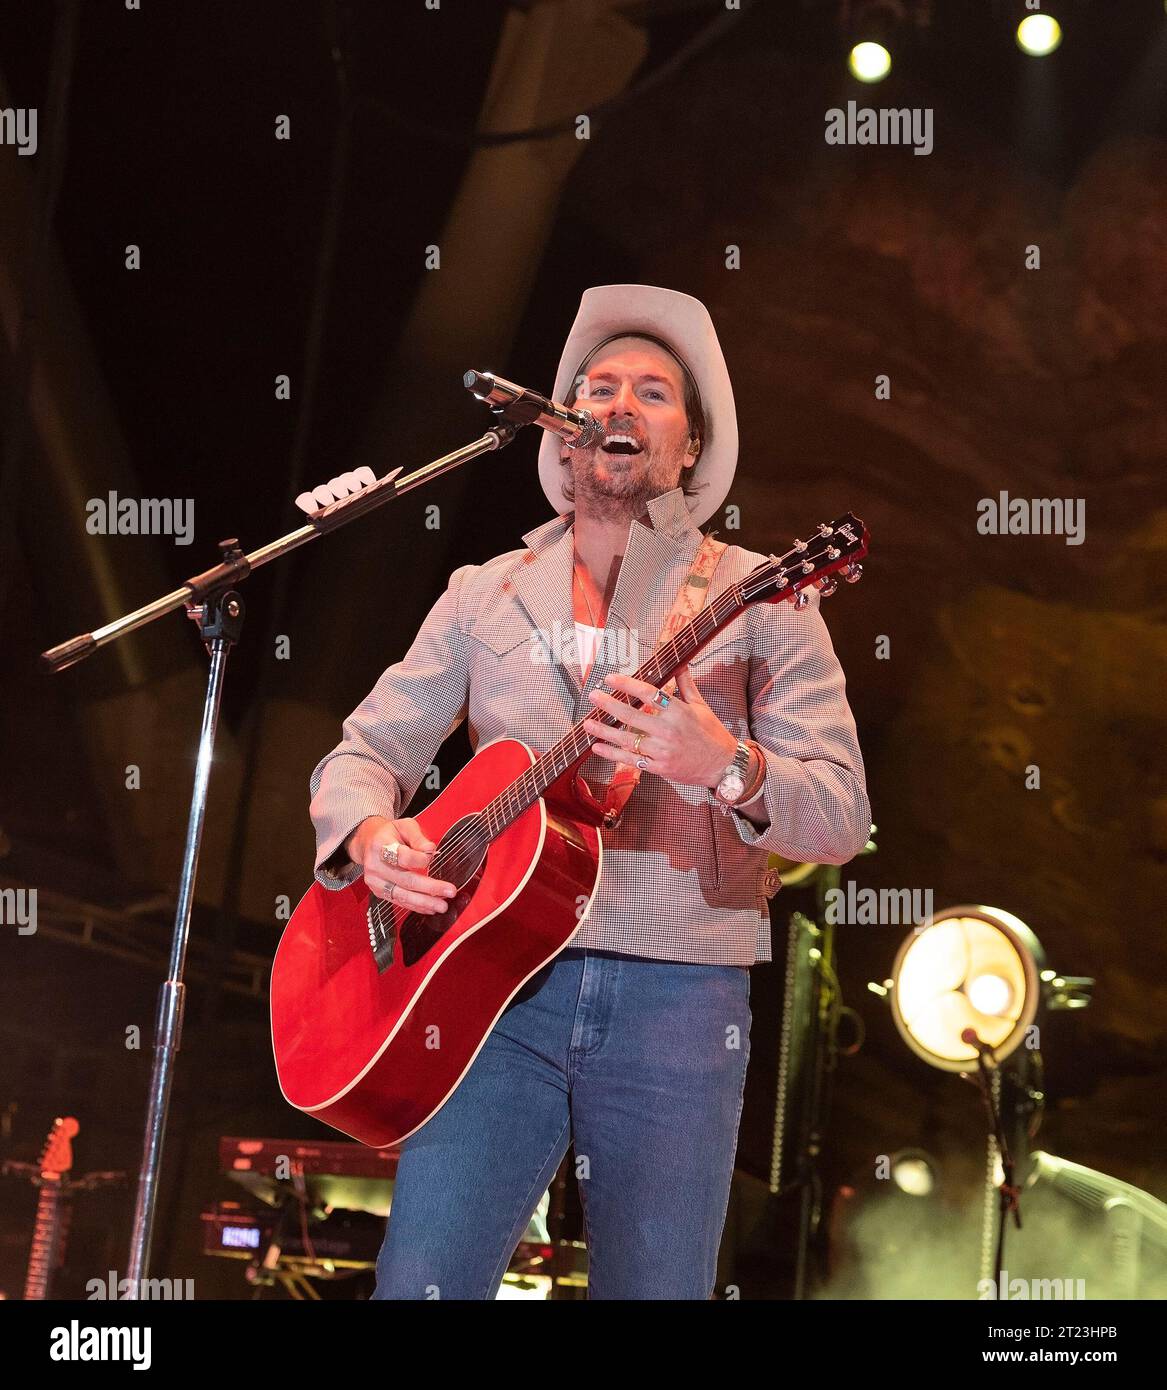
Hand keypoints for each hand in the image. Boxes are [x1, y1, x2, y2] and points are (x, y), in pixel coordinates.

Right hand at [346, 815, 456, 915]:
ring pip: (402, 895)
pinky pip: (399, 901)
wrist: (368, 842)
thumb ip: (418, 837)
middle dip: (430, 888)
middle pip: (405, 880)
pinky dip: (416, 906)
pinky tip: (429, 908)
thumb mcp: (405, 826)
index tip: (432, 857)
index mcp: (381, 845)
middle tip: (450, 891)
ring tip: (442, 905)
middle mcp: (375, 865)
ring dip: (424, 902)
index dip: (420, 859)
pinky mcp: (379, 891)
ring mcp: (376, 881)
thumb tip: (430, 850)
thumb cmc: (389, 834)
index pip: (403, 857)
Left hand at [582, 667, 738, 788]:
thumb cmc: (711, 733)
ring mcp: (662, 751)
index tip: (610, 678)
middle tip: (593, 696)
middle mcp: (668, 730)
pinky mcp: (658, 767)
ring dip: (604, 731)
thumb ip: (686, 685)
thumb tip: (679, 664)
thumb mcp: (701, 706)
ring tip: (587, 723)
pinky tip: (598, 747)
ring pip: (627, 739)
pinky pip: (631, 759)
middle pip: (632, 715)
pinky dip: (612, 754)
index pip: (648, 693)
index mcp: (678, 712)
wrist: (722, 765)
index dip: (627, 684)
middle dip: (609, 705)